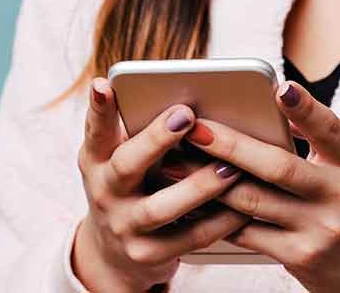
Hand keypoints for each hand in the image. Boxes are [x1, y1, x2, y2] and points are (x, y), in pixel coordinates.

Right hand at [72, 78, 246, 292]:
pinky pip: (189, 238)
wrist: (114, 251)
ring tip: (231, 167)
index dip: (99, 109)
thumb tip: (185, 95)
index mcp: (97, 160)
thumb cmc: (131, 186)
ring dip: (199, 187)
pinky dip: (219, 222)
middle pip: (125, 165)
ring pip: (160, 208)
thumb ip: (138, 131)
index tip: (105, 85)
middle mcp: (104, 192)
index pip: (95, 130)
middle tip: (187, 115)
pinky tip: (243, 207)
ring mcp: (124, 226)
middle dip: (156, 140)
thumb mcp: (119, 158)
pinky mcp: (147, 254)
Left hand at [185, 81, 339, 292]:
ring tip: (178, 163)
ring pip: (253, 201)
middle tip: (195, 128)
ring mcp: (320, 229)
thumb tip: (268, 102)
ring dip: (210, 182)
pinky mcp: (300, 256)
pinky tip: (194, 202)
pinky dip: (218, 216)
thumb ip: (315, 138)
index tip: (279, 88)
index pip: (330, 130)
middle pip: (278, 167)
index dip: (305, 109)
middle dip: (231, 146)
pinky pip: (248, 233)